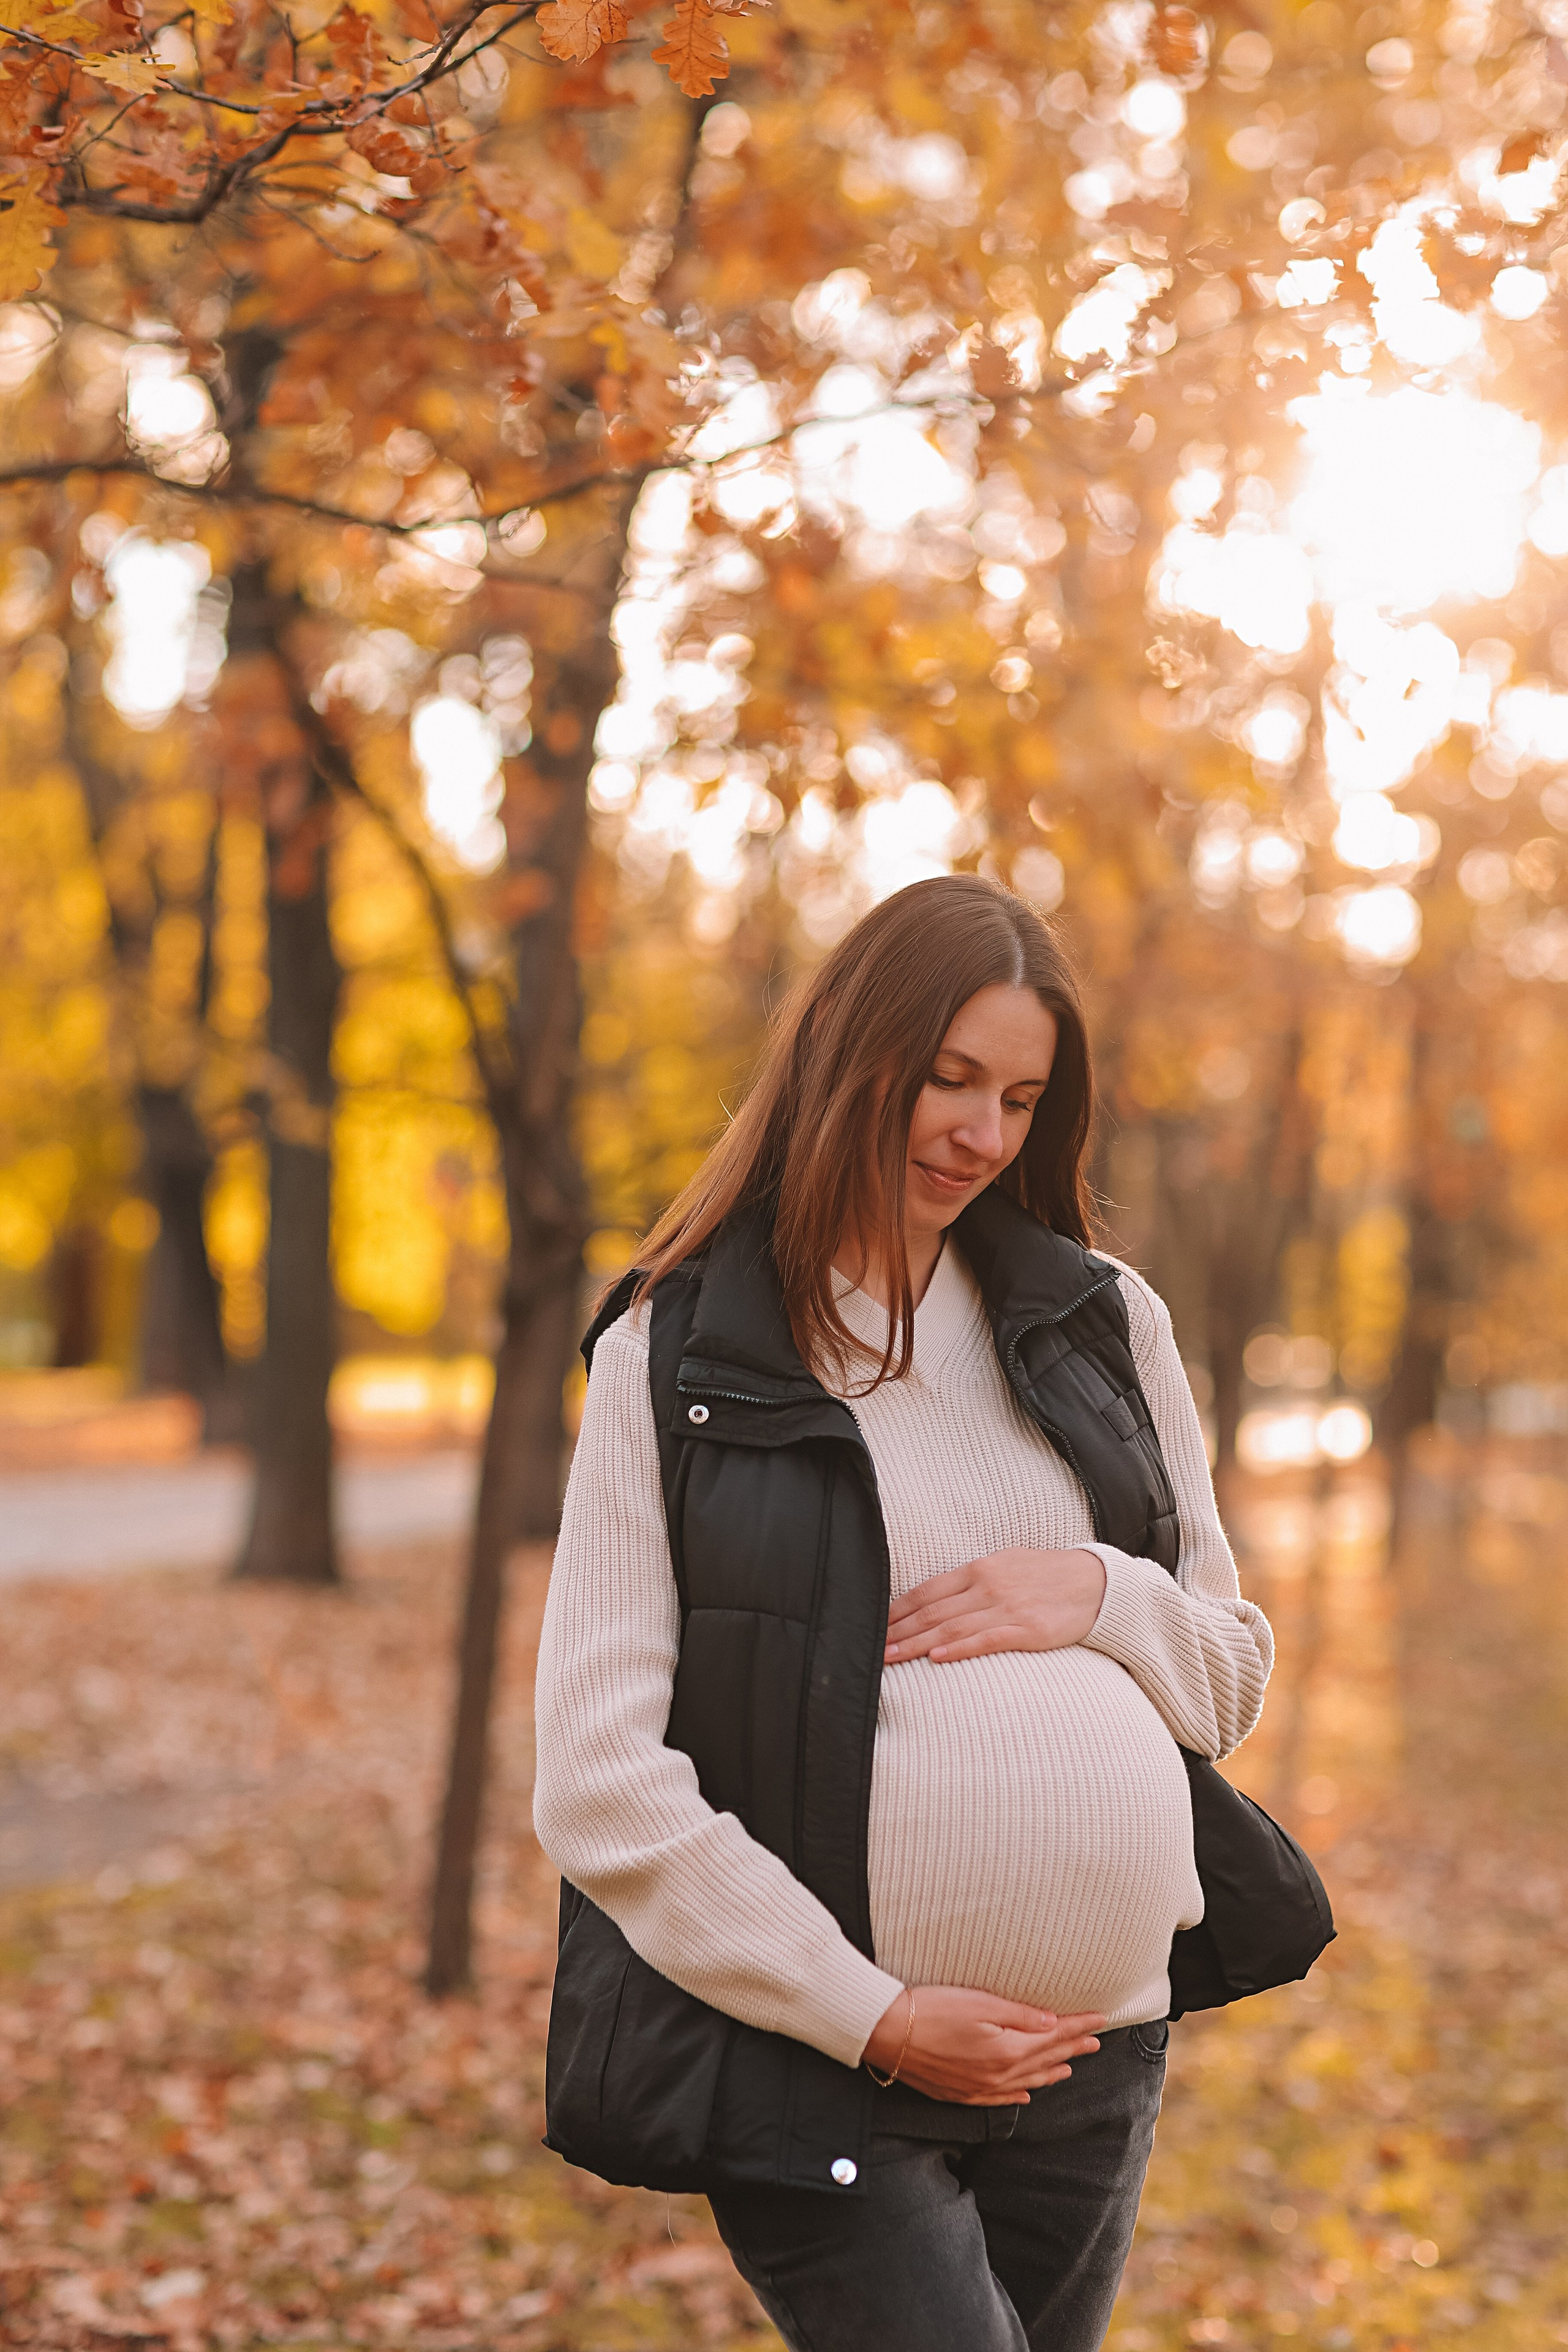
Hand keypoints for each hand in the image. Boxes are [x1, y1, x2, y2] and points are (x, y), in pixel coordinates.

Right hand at [863, 1986, 1104, 2105]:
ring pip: (1026, 2081)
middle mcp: (997, 2075)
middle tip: (1096, 2042)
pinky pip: (1001, 2098)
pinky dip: (1020, 2093)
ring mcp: (978, 2088)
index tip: (1101, 2019)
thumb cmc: (931, 2009)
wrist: (887, 2032)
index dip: (1078, 2027)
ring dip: (1051, 2071)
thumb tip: (1053, 2023)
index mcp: (1006, 2051)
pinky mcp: (959, 2093)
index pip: (1053, 2037)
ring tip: (1070, 2065)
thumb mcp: (979, 2003)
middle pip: (1044, 2060)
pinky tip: (1028, 2091)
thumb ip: (1019, 2015)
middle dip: (1072, 2049)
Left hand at [884, 1547, 1107, 1664]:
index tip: (874, 1625)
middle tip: (870, 1647)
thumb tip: (939, 1596)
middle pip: (932, 1611)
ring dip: (915, 1644)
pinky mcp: (1028, 1630)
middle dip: (898, 1630)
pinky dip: (959, 1649)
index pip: (927, 1590)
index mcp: (979, 1569)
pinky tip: (937, 1657)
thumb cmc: (1047, 1575)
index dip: (897, 1609)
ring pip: (951, 1627)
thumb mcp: (1006, 1565)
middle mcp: (988, 1586)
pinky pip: (987, 1640)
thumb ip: (973, 1580)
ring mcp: (1007, 1608)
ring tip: (890, 1657)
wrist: (1096, 1582)